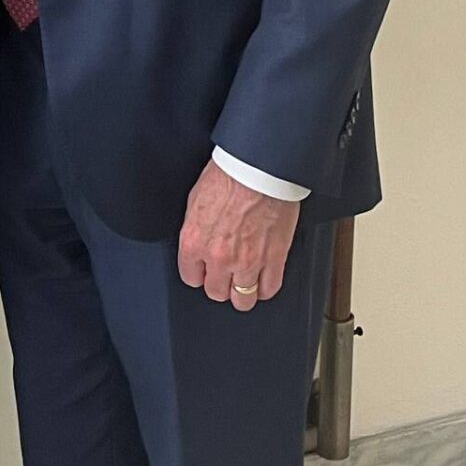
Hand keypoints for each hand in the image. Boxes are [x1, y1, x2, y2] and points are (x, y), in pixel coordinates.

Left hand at [177, 161, 299, 311]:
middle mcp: (218, 257)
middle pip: (216, 292)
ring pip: (242, 299)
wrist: (259, 167)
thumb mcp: (196, 199)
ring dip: (243, 292)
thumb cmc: (229, 175)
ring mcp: (247, 261)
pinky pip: (269, 289)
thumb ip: (196, 229)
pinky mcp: (273, 258)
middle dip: (220, 284)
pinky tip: (263, 280)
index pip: (191, 278)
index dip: (199, 274)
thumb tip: (199, 240)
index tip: (205, 270)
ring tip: (245, 282)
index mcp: (194, 242)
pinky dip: (265, 288)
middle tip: (226, 274)